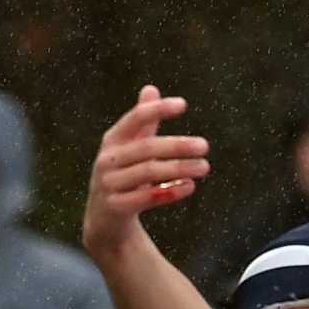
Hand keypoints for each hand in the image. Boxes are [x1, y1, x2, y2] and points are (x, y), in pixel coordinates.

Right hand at [83, 85, 211, 262]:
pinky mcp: (116, 208)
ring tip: (204, 167)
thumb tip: (151, 89)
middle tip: (205, 146)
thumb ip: (142, 122)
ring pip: (149, 172)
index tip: (183, 105)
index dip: (157, 110)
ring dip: (179, 168)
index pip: (135, 118)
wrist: (104, 220)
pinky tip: (190, 186)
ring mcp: (109, 184)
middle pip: (147, 148)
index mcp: (112, 140)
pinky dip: (170, 192)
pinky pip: (147, 198)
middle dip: (177, 145)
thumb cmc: (123, 176)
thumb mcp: (129, 148)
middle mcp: (108, 159)